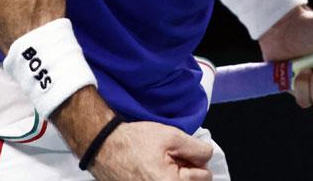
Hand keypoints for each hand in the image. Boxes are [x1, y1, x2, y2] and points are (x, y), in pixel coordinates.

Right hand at [52, 87, 213, 179]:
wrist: (105, 147)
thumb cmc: (135, 141)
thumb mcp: (172, 136)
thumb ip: (196, 148)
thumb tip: (207, 157)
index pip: (205, 177)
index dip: (197, 161)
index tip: (184, 153)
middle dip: (189, 170)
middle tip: (173, 157)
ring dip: (177, 175)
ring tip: (163, 163)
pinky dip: (164, 178)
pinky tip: (154, 170)